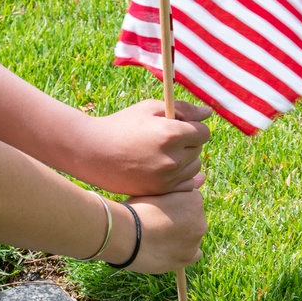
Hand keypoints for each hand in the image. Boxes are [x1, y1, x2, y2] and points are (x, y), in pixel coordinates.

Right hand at [81, 100, 211, 196]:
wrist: (93, 153)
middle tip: (165, 140)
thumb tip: (208, 114)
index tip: (180, 127)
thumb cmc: (121, 126)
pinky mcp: (160, 190)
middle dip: (188, 142)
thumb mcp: (149, 109)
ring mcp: (167, 177)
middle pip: (199, 149)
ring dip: (185, 160)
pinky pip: (185, 184)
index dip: (193, 127)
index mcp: (172, 133)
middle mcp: (173, 158)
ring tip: (162, 154)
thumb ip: (182, 109)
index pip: (203, 132)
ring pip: (194, 167)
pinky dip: (179, 176)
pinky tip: (163, 169)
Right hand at [121, 173, 207, 273]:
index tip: (158, 210)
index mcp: (195, 200)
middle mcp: (201, 220)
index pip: (189, 201)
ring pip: (191, 237)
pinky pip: (193, 255)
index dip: (172, 205)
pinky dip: (183, 252)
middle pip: (192, 220)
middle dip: (179, 221)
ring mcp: (195, 241)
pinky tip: (168, 250)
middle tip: (156, 224)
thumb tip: (203, 176)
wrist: (125, 235)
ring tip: (158, 238)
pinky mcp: (188, 258)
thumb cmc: (137, 209)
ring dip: (180, 237)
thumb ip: (181, 185)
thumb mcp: (157, 190)